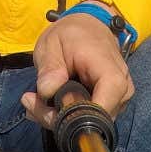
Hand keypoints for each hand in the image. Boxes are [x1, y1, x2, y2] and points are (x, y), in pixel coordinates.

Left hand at [21, 2, 134, 128]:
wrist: (90, 27)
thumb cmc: (71, 34)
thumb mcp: (52, 43)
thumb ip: (50, 67)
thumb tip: (47, 91)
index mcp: (109, 71)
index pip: (102, 108)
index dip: (74, 117)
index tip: (46, 108)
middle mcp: (121, 90)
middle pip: (91, 121)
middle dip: (57, 118)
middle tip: (29, 100)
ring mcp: (118, 100)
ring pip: (86, 124)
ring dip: (56, 117)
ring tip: (33, 99)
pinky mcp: (109, 105)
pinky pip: (86, 119)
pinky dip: (63, 115)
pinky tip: (45, 102)